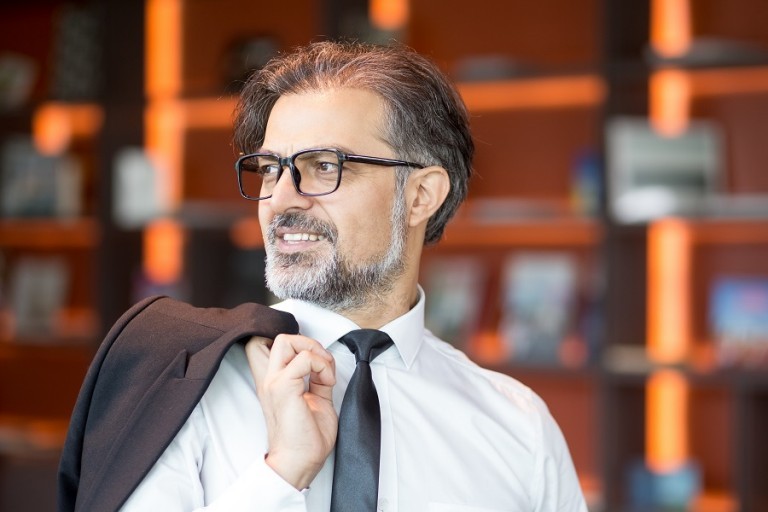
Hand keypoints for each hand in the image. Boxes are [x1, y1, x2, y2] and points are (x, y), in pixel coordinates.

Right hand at [245, 334, 336, 489]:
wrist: (300, 462)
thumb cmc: (305, 440)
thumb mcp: (314, 400)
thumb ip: (316, 380)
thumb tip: (325, 366)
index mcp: (275, 382)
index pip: (264, 347)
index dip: (292, 343)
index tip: (312, 359)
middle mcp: (270, 379)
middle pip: (278, 338)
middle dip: (306, 342)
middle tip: (320, 363)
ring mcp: (274, 382)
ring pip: (287, 340)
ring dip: (315, 351)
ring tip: (324, 373)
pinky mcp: (284, 387)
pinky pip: (305, 358)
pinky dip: (322, 365)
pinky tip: (326, 383)